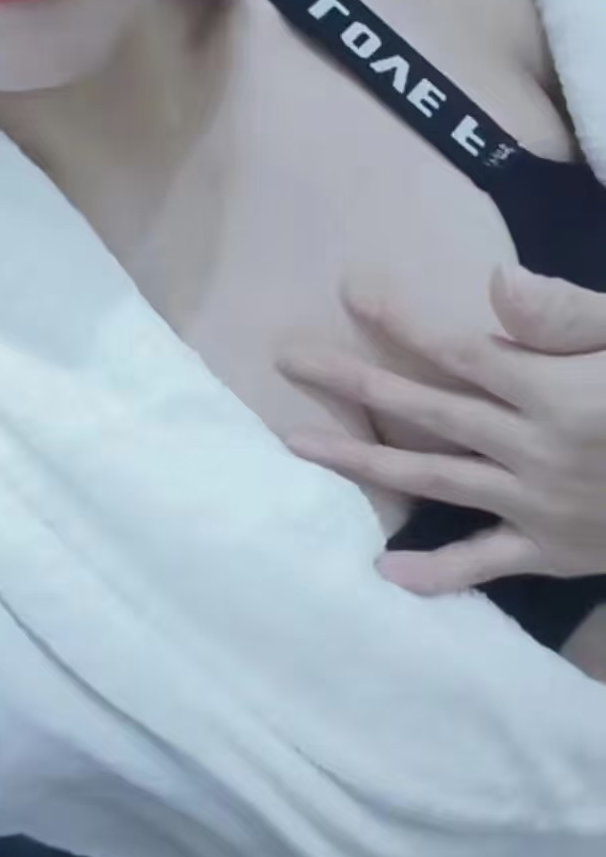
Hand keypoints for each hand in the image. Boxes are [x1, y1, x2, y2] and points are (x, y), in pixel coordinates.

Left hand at [278, 268, 605, 594]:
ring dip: (362, 461)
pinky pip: (486, 563)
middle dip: (352, 380)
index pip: (460, 349)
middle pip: (425, 410)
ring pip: (434, 480)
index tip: (350, 288)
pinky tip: (384, 573)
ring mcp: (537, 506)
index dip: (402, 320)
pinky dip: (437, 573)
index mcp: (555, 392)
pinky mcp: (553, 551)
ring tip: (296, 443)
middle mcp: (532, 450)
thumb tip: (494, 283)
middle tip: (286, 355)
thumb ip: (570, 315)